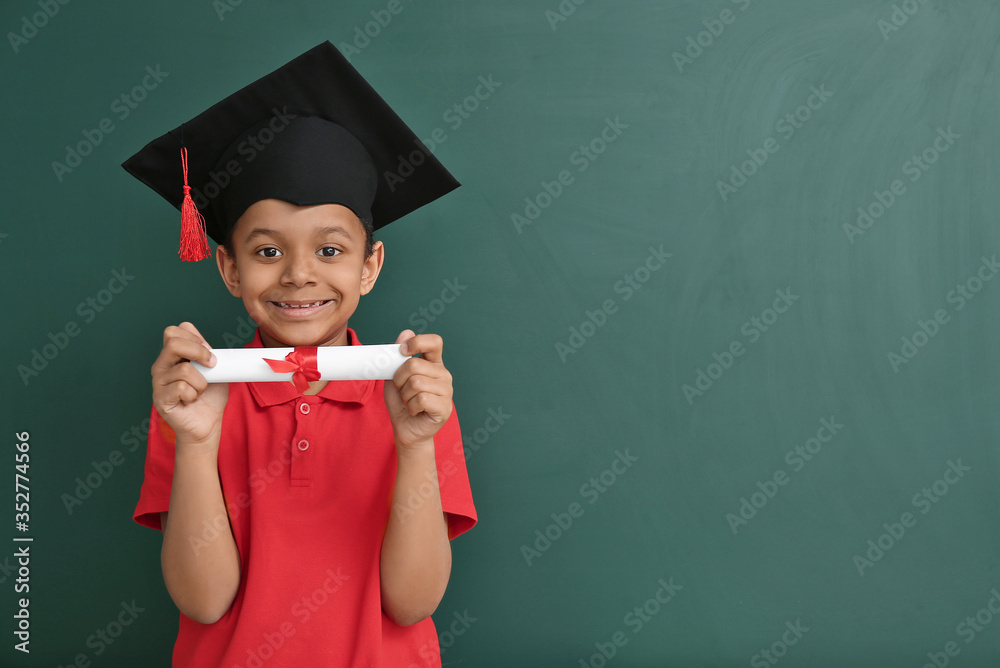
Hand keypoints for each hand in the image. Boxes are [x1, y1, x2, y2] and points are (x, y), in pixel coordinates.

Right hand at [151, 322, 228, 449]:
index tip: (210, 353)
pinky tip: (191, 400)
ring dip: (201, 382)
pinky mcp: (160, 398)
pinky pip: (181, 388)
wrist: (208, 423)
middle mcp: (162, 366)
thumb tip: (192, 330)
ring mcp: (159, 382)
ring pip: (184, 369)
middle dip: (199, 352)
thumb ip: (204, 350)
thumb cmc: (210, 396)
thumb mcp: (214, 368)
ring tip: (199, 391)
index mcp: (173, 356)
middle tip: (212, 366)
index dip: (195, 338)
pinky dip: (194, 394)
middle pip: (173, 343)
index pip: (174, 331)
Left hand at [383, 330, 452, 450]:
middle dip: (399, 379)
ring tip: (409, 402)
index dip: (417, 342)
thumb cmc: (401, 403)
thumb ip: (399, 356)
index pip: (434, 341)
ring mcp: (447, 391)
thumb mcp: (394, 377)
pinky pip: (421, 399)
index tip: (402, 351)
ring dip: (404, 395)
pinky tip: (415, 410)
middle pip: (414, 365)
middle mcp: (443, 374)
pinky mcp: (445, 407)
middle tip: (401, 390)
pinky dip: (411, 406)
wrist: (405, 429)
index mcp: (433, 363)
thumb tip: (406, 332)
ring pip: (416, 383)